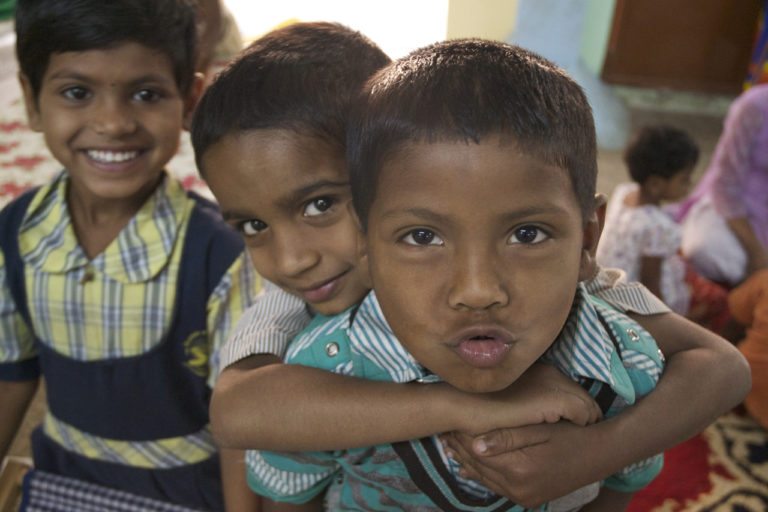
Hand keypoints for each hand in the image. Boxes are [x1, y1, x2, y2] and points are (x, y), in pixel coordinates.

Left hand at [442, 421, 599, 506]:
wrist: (600, 456)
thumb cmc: (571, 435)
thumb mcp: (541, 430)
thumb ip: (508, 437)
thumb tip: (475, 445)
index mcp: (520, 468)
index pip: (479, 452)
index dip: (462, 436)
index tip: (449, 422)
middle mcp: (518, 488)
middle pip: (479, 466)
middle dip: (459, 448)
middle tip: (444, 431)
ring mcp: (523, 497)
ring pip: (484, 478)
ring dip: (466, 462)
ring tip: (449, 444)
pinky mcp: (527, 499)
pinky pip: (497, 487)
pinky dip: (481, 475)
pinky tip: (468, 465)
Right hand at [458, 363, 600, 434]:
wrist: (461, 405)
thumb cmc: (475, 406)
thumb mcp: (503, 401)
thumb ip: (522, 402)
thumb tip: (533, 413)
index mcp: (536, 370)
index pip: (567, 388)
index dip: (571, 407)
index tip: (571, 423)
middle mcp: (547, 371)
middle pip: (580, 394)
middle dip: (584, 413)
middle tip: (585, 431)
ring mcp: (551, 383)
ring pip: (587, 403)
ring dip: (586, 420)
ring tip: (584, 436)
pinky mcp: (553, 398)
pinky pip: (584, 413)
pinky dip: (583, 423)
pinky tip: (576, 434)